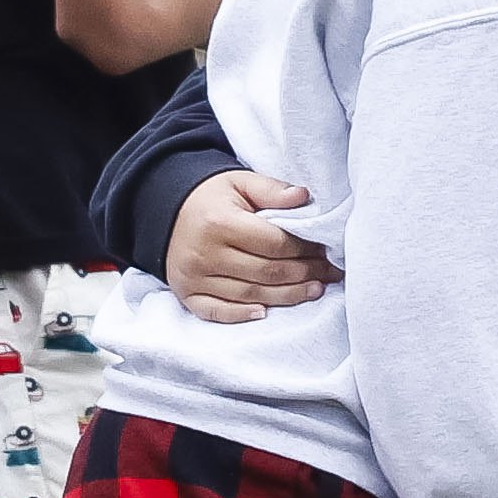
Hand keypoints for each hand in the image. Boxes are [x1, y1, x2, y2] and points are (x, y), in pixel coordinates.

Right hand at [164, 170, 336, 322]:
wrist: (168, 211)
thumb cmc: (213, 198)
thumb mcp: (240, 182)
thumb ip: (272, 189)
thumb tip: (304, 197)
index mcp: (220, 222)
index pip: (273, 243)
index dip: (305, 249)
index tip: (325, 250)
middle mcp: (205, 253)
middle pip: (266, 272)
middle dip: (304, 274)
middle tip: (329, 274)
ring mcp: (194, 277)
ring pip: (249, 294)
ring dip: (286, 297)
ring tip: (315, 291)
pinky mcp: (186, 294)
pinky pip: (216, 312)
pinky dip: (241, 315)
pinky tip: (266, 312)